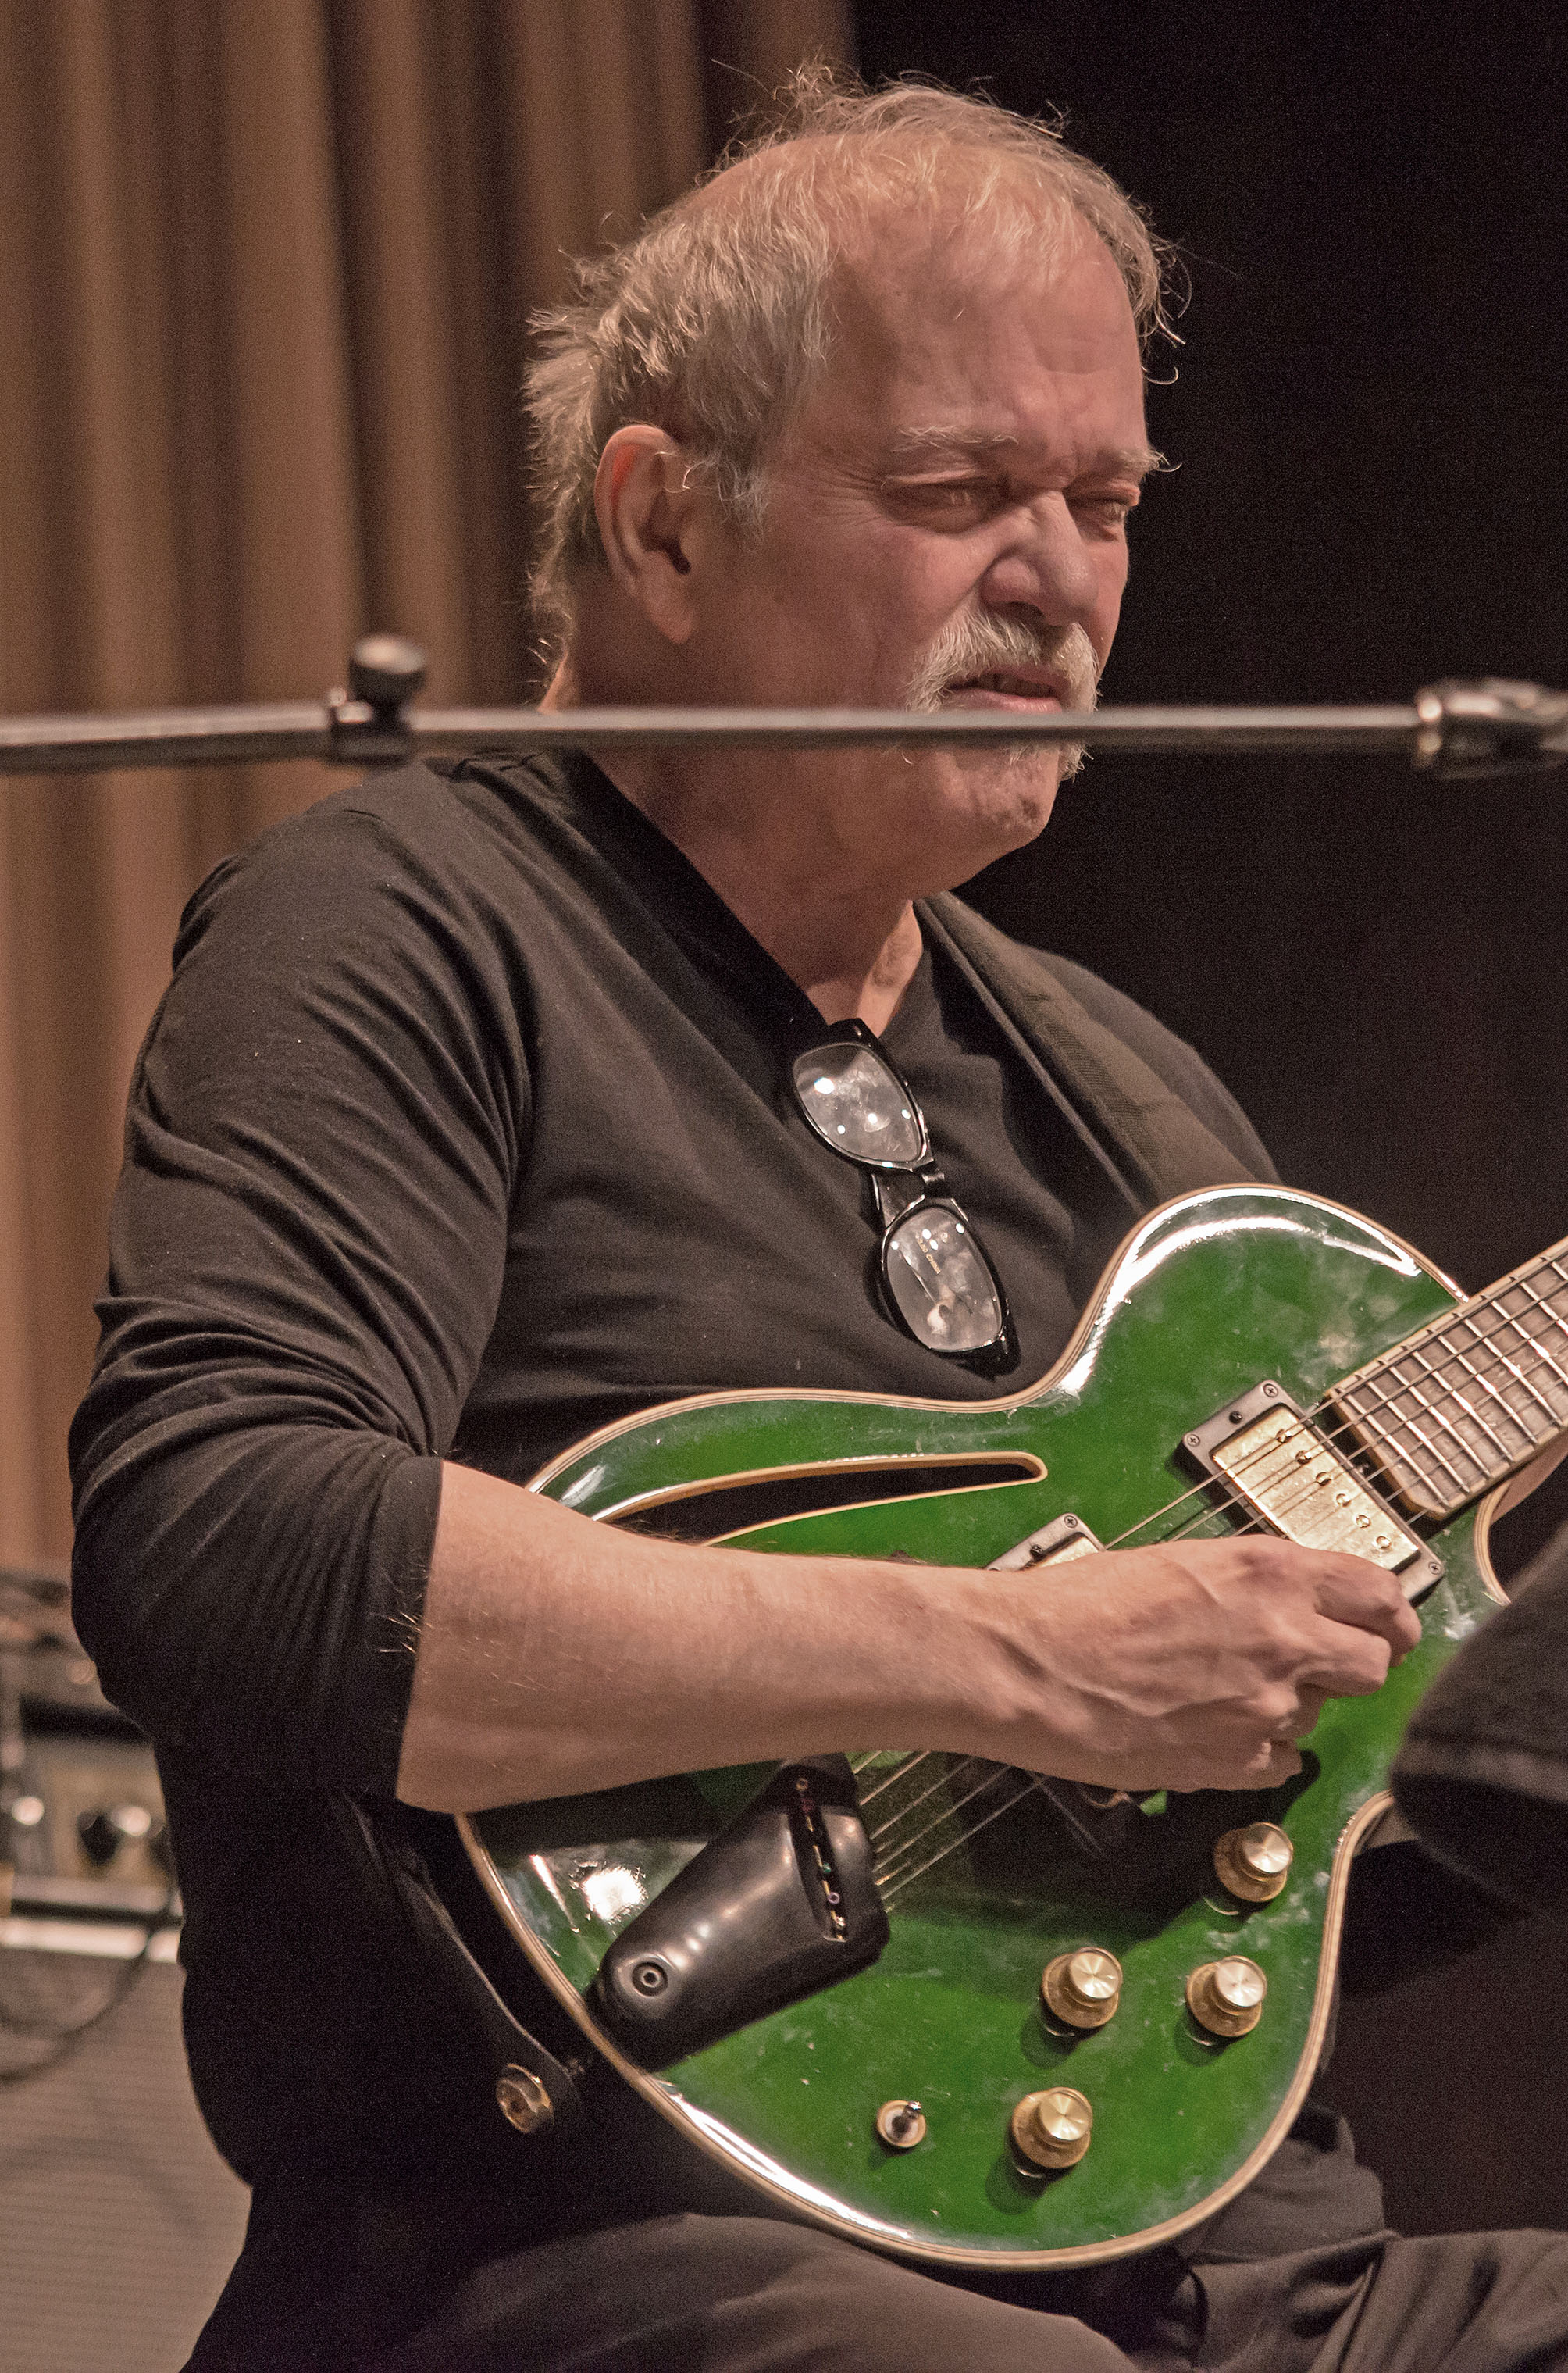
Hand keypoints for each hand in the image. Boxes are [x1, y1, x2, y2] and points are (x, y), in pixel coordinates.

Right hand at [989, 1535, 1422, 1791]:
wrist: (1030, 1665)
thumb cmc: (1081, 1606)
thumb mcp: (1182, 1563)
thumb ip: (1254, 1583)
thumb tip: (1294, 1604)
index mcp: (1271, 1573)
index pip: (1381, 1594)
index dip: (1390, 1615)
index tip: (1386, 1626)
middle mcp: (1285, 1637)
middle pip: (1375, 1664)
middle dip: (1353, 1664)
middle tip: (1320, 1665)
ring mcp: (1267, 1707)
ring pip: (1318, 1714)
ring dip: (1288, 1704)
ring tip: (1220, 1689)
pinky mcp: (1238, 1763)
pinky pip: (1279, 1761)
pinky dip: (1256, 1749)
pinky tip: (1207, 1727)